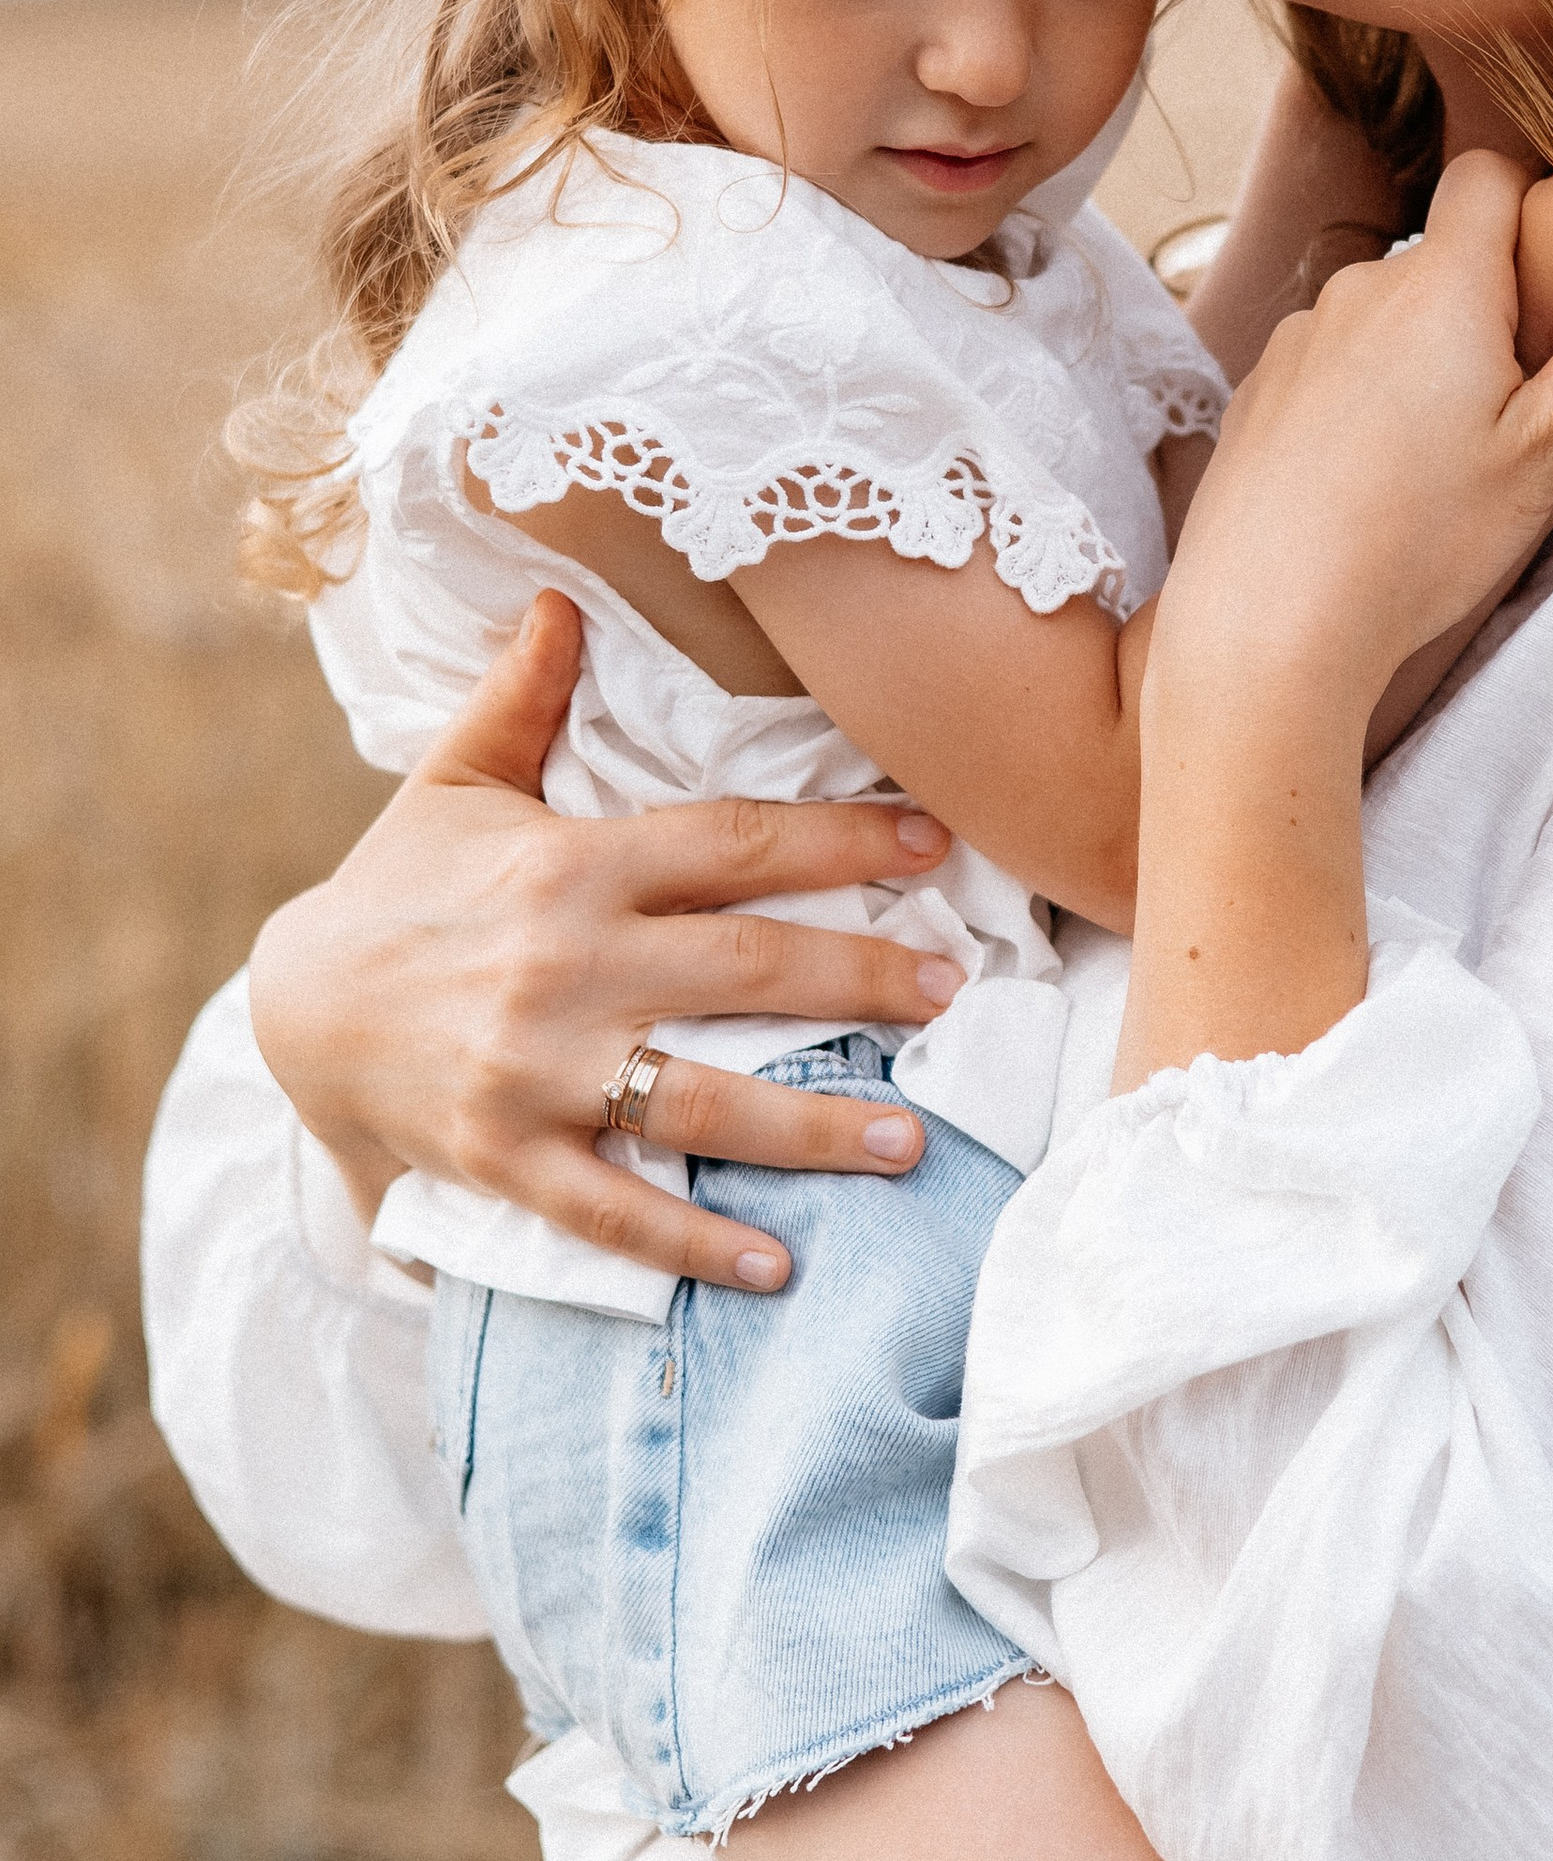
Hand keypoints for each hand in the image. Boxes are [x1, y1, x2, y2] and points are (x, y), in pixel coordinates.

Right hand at [247, 593, 963, 1293]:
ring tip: (908, 1142)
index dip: (838, 839)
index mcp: (571, 864)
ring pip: (693, 1099)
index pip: (730, 841)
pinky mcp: (501, 1157)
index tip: (933, 845)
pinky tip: (776, 1264)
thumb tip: (563, 596)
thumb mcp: (457, 779)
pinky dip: (691, 1242)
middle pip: (743, 966)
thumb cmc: (398, 886)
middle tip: (952, 992)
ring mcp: (532, 1069)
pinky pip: (609, 1208)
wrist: (292, 1006)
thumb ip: (524, 694)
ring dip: (809, 1126)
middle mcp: (562, 965)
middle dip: (860, 977)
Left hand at [1153, 148, 1552, 728]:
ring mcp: (1299, 338)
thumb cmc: (1420, 540)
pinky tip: (1367, 480)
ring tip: (1436, 458)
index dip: (1529, 205)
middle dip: (1481, 308)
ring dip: (1416, 356)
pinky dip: (1356, 399)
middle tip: (1513, 404)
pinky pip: (1327, 364)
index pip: (1487, 178)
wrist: (1270, 620)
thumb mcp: (1547, 453)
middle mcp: (1361, 290)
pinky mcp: (1258, 391)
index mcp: (1442, 287)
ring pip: (1381, 316)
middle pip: (1439, 260)